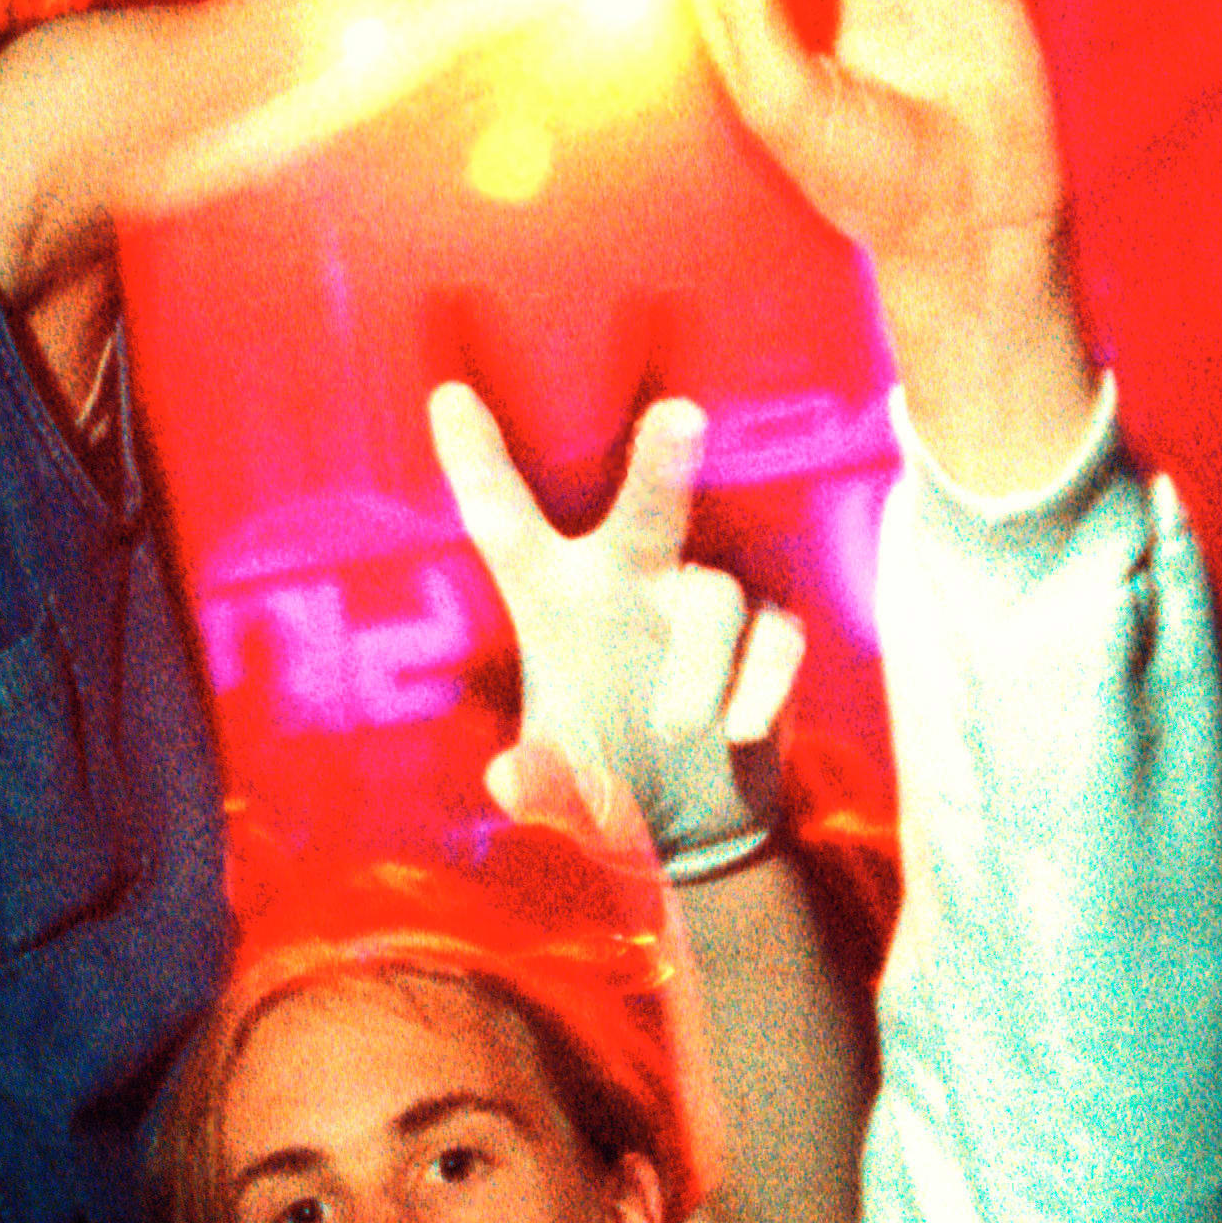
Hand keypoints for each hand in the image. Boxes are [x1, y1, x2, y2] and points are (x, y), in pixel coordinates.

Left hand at [428, 377, 805, 880]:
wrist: (690, 826)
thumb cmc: (599, 776)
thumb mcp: (557, 792)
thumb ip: (536, 788)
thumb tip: (511, 783)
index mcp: (554, 596)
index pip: (507, 523)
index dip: (478, 462)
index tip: (448, 396)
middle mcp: (630, 579)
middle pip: (644, 512)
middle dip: (661, 467)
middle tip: (679, 417)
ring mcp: (706, 600)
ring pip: (712, 600)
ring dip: (695, 668)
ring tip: (677, 728)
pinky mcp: (769, 636)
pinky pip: (773, 641)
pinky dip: (759, 686)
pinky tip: (740, 731)